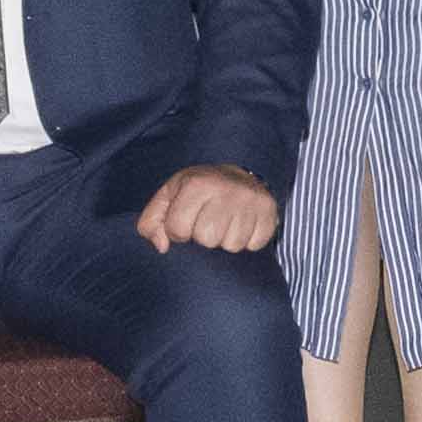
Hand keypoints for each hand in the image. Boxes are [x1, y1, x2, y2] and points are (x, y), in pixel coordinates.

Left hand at [138, 163, 282, 256]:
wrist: (238, 176)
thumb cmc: (197, 192)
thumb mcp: (168, 197)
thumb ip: (151, 222)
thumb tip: (162, 246)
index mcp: (197, 184)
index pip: (178, 229)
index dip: (178, 231)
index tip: (185, 220)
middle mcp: (225, 190)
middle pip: (207, 239)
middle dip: (203, 236)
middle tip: (208, 220)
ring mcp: (250, 201)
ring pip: (231, 245)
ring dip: (225, 240)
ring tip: (225, 222)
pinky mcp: (269, 212)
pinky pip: (254, 245)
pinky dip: (247, 241)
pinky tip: (242, 225)